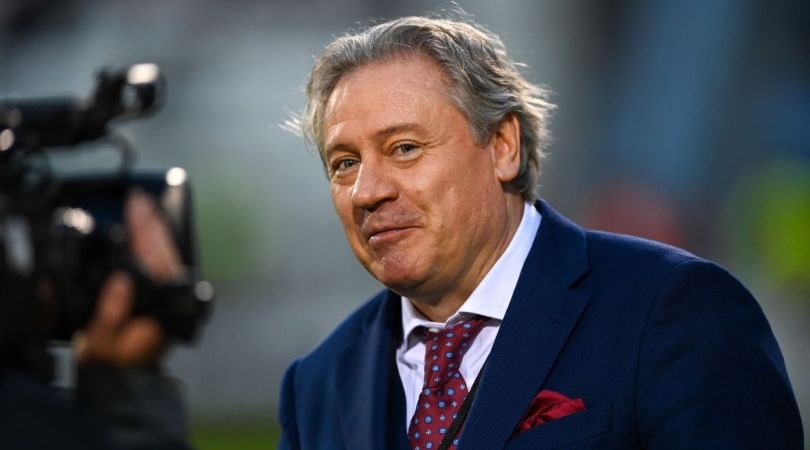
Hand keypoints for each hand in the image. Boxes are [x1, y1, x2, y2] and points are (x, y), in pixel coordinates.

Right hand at [73, 191, 183, 366]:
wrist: (125, 381)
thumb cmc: (113, 360)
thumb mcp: (103, 340)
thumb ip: (111, 312)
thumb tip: (121, 282)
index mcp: (158, 303)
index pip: (153, 255)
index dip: (143, 227)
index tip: (136, 204)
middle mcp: (171, 298)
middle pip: (165, 250)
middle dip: (152, 222)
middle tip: (141, 198)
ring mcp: (173, 297)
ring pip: (170, 256)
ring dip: (157, 232)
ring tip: (146, 209)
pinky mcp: (169, 300)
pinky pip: (167, 266)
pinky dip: (159, 248)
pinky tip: (152, 237)